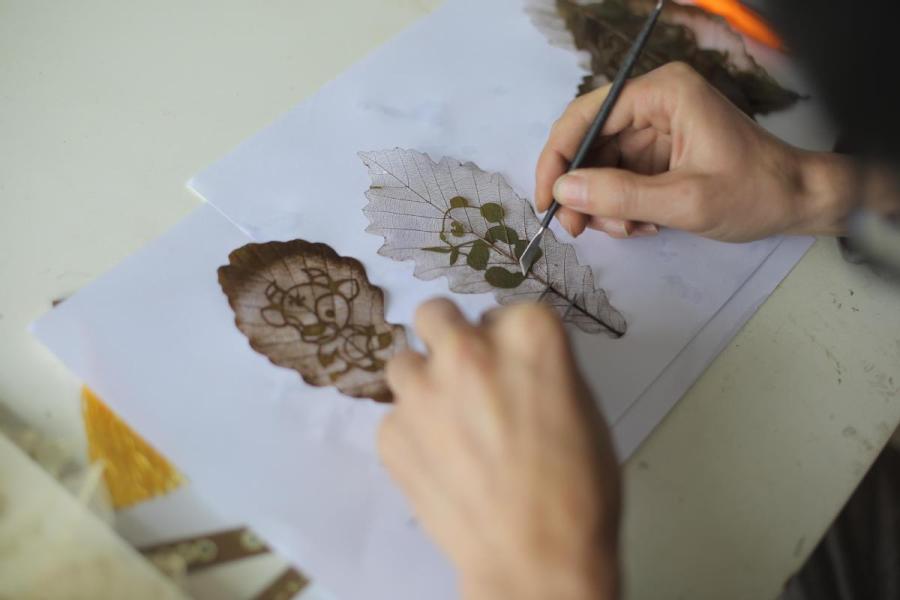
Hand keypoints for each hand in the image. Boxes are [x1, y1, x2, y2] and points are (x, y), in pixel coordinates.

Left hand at [380, 299, 620, 599]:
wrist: (537, 559)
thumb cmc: (579, 488)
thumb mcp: (581, 407)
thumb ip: (540, 368)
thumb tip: (512, 362)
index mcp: (528, 334)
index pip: (503, 311)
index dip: (506, 341)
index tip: (512, 368)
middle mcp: (467, 349)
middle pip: (436, 314)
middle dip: (448, 338)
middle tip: (465, 374)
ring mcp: (422, 390)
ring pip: (404, 361)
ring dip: (422, 384)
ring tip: (447, 424)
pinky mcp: (391, 433)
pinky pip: (395, 417)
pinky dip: (412, 434)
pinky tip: (439, 465)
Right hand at [536, 62, 857, 241]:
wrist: (798, 202)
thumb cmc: (753, 193)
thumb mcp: (683, 201)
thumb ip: (620, 195)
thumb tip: (563, 192)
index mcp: (663, 93)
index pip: (588, 116)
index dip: (558, 157)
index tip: (546, 199)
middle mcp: (655, 102)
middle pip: (590, 142)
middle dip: (581, 189)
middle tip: (575, 229)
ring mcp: (657, 128)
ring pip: (601, 165)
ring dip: (602, 204)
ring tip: (624, 230)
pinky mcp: (660, 153)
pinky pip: (620, 178)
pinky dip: (620, 207)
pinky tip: (640, 226)